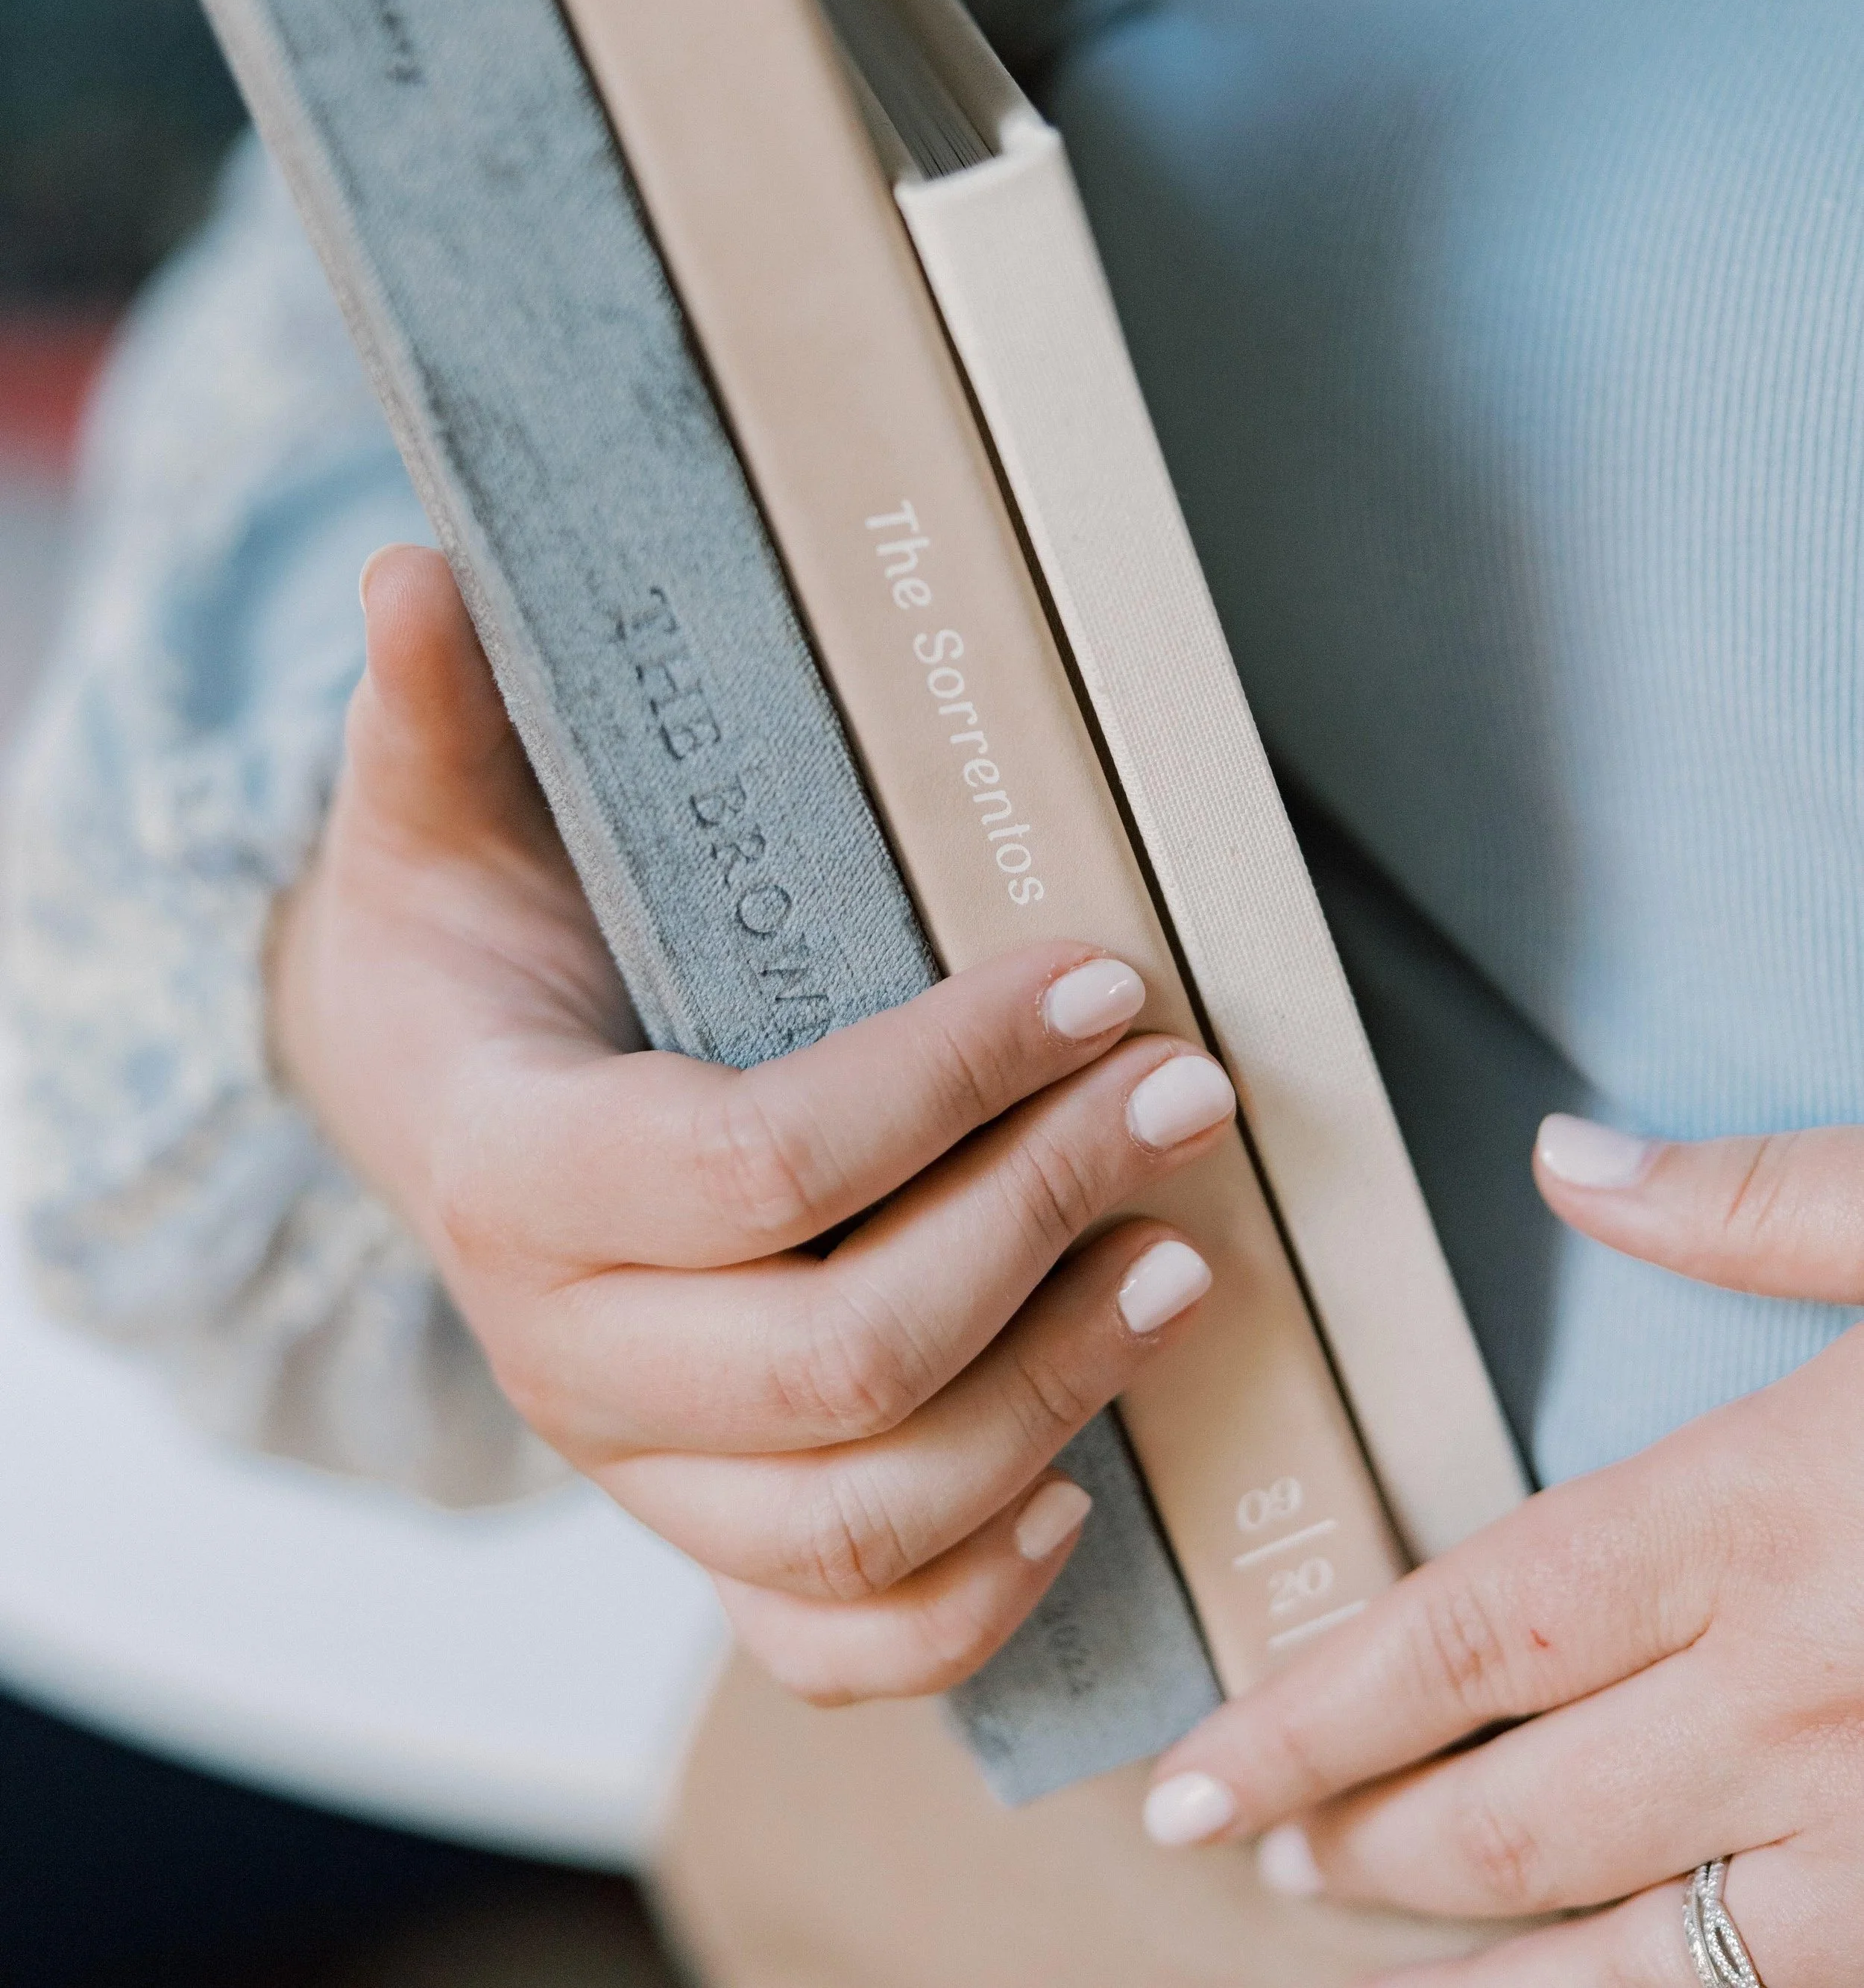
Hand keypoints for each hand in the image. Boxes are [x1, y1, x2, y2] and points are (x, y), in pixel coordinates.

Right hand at [270, 545, 1237, 1703]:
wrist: (423, 1098)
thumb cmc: (461, 941)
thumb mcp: (433, 812)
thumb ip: (436, 706)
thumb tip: (413, 571)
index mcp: (507, 1167)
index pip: (750, 1166)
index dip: (941, 1082)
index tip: (1098, 982)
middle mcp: (561, 1350)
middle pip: (837, 1359)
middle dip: (1037, 1222)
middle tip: (1182, 1098)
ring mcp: (634, 1468)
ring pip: (858, 1516)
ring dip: (1052, 1397)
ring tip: (1188, 1258)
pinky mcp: (698, 1530)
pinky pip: (832, 1640)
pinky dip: (968, 1601)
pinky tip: (1082, 1490)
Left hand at [1137, 1112, 1863, 1982]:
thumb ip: (1746, 1206)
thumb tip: (1563, 1161)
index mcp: (1765, 1516)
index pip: (1475, 1634)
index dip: (1321, 1706)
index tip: (1205, 1760)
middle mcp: (1809, 1696)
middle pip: (1525, 1809)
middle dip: (1367, 1838)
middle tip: (1249, 1844)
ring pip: (1646, 1946)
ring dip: (1488, 1958)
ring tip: (1363, 1947)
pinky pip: (1793, 1986)